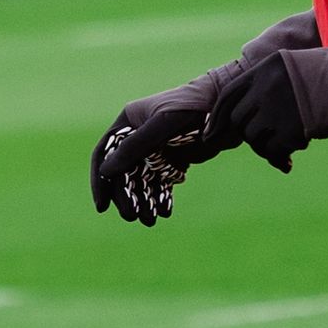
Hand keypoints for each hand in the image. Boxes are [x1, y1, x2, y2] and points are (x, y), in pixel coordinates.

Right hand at [91, 108, 217, 224]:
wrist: (226, 107)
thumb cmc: (191, 107)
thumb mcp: (161, 125)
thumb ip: (135, 146)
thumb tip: (106, 171)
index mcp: (129, 122)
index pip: (105, 153)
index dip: (100, 180)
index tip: (102, 206)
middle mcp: (139, 136)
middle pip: (124, 172)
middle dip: (126, 196)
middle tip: (133, 216)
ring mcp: (157, 149)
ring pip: (143, 181)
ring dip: (144, 201)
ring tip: (150, 220)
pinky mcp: (174, 159)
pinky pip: (162, 182)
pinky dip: (161, 197)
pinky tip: (165, 211)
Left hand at [204, 54, 303, 173]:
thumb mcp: (297, 68)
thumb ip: (271, 86)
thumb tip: (249, 119)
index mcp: (266, 67)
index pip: (228, 94)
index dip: (217, 117)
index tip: (211, 133)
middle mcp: (266, 86)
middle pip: (239, 120)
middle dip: (248, 135)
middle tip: (266, 143)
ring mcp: (277, 107)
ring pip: (254, 138)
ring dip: (266, 147)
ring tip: (287, 146)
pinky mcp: (290, 129)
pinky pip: (273, 150)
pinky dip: (279, 158)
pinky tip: (290, 161)